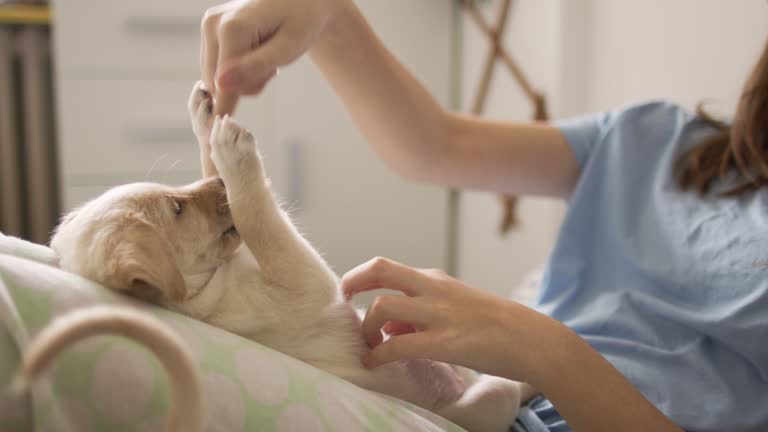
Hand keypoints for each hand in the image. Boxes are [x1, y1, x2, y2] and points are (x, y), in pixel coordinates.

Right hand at [201, 0, 348, 114]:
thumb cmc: (302, 20)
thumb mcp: (287, 50)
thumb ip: (254, 68)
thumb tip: (221, 85)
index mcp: (231, 28)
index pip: (221, 83)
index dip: (232, 104)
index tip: (227, 130)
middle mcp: (213, 24)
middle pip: (217, 83)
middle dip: (246, 85)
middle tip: (273, 69)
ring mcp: (209, 26)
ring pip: (216, 77)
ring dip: (244, 79)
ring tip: (268, 59)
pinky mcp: (210, 30)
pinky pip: (218, 67)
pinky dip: (239, 70)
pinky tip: (257, 54)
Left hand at [342, 257, 557, 381]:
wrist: (532, 339)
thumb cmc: (493, 326)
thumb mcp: (453, 307)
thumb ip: (420, 312)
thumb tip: (389, 327)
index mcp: (435, 279)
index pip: (388, 268)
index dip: (362, 279)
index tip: (352, 295)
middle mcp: (433, 289)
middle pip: (380, 270)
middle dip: (353, 282)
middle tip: (343, 301)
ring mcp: (439, 314)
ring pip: (383, 307)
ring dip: (367, 327)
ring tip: (370, 345)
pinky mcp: (446, 342)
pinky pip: (399, 345)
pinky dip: (379, 355)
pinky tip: (374, 364)